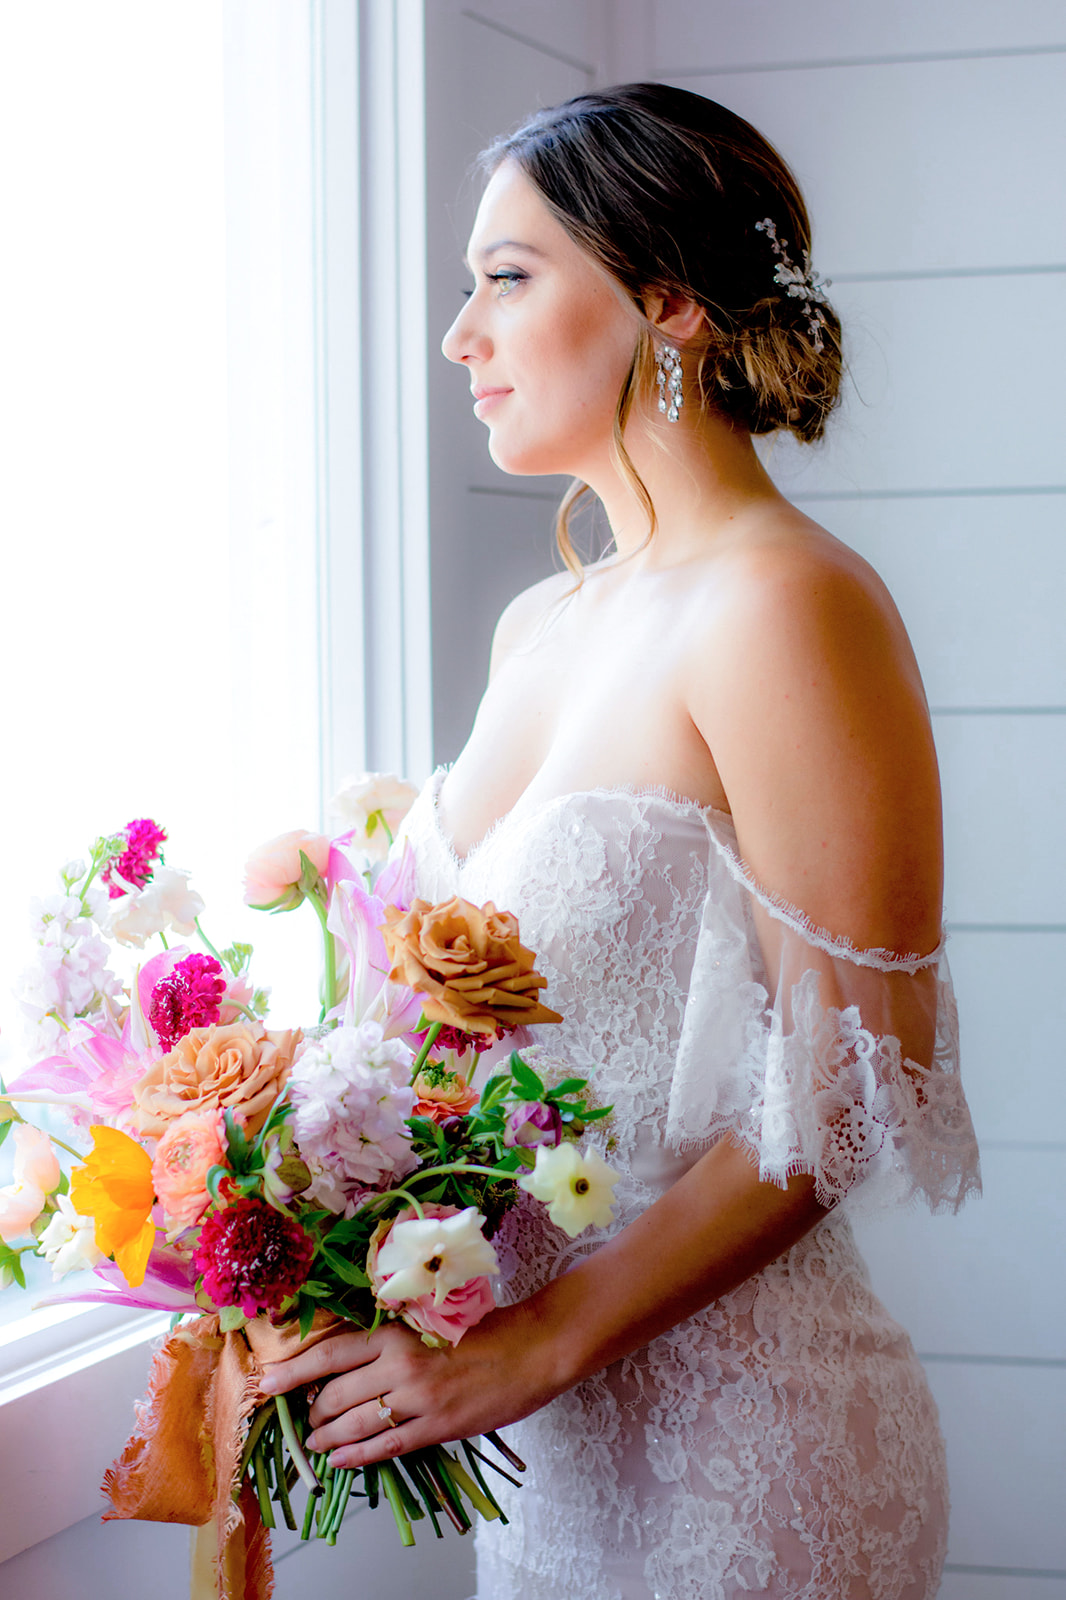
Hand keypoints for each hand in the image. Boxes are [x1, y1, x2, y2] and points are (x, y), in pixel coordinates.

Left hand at [258, 1302, 564, 1468]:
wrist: (531, 1349)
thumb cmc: (483, 1330)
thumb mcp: (428, 1321)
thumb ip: (391, 1338)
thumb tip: (348, 1357)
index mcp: (395, 1331)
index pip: (329, 1352)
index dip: (294, 1369)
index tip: (268, 1381)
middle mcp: (399, 1364)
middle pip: (334, 1394)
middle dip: (312, 1411)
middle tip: (304, 1417)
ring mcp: (416, 1399)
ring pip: (354, 1424)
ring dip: (327, 1437)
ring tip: (315, 1442)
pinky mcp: (435, 1426)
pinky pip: (384, 1448)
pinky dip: (356, 1457)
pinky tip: (339, 1461)